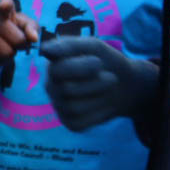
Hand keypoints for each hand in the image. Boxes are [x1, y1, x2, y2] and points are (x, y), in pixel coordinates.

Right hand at [0, 0, 38, 87]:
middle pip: (17, 40)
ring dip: (9, 56)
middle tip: (15, 42)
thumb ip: (32, 28)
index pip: (5, 3)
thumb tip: (33, 38)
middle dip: (20, 46)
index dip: (5, 4)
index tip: (5, 6)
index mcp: (2, 5)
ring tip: (4, 47)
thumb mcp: (22, 23)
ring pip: (5, 53)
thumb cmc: (9, 26)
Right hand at [42, 37, 157, 131]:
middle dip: (94, 83)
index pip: (56, 70)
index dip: (80, 67)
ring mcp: (59, 105)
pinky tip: (104, 104)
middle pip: (66, 89)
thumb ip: (69, 46)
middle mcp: (51, 85)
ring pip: (74, 107)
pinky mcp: (70, 122)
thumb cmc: (106, 62)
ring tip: (108, 88)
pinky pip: (80, 123)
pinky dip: (98, 114)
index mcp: (53, 64)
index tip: (98, 61)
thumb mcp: (93, 47)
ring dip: (98, 97)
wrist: (126, 85)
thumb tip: (43, 50)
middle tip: (111, 77)